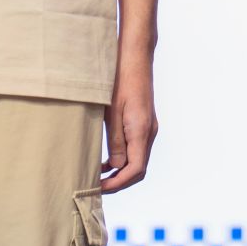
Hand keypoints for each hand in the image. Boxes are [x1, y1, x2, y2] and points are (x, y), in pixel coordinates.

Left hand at [99, 57, 156, 192]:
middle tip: (97, 187)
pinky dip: (123, 159)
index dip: (117, 184)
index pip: (135, 170)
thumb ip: (115, 141)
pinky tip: (107, 159)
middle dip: (119, 181)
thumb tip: (116, 166)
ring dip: (120, 171)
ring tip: (98, 176)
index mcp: (141, 131)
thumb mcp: (112, 112)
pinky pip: (136, 148)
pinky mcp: (144, 122)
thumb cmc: (120, 80)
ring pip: (137, 159)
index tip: (99, 188)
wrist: (135, 57)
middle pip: (138, 169)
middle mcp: (149, 132)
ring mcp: (148, 127)